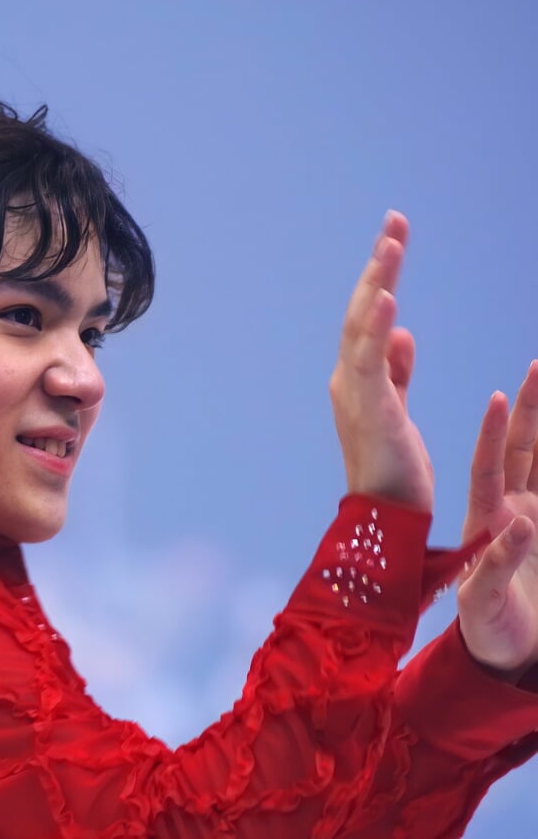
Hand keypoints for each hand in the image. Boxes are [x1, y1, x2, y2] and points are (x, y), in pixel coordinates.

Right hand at [329, 211, 434, 510]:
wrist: (388, 519)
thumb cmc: (395, 472)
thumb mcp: (398, 410)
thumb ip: (396, 372)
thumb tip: (401, 332)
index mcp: (358, 381)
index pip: (369, 317)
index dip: (381, 276)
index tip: (396, 236)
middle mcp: (348, 381)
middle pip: (362, 311)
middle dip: (379, 266)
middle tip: (395, 223)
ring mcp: (355, 394)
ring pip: (362, 328)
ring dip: (377, 285)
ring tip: (391, 245)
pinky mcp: (370, 410)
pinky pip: (370, 362)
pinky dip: (376, 328)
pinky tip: (388, 297)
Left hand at [457, 361, 537, 676]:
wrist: (507, 651)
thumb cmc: (487, 628)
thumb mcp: (484, 599)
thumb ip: (499, 565)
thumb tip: (520, 527)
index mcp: (489, 522)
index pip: (490, 466)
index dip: (492, 433)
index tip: (498, 397)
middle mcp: (513, 511)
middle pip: (523, 450)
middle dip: (531, 409)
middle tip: (537, 366)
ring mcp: (535, 518)